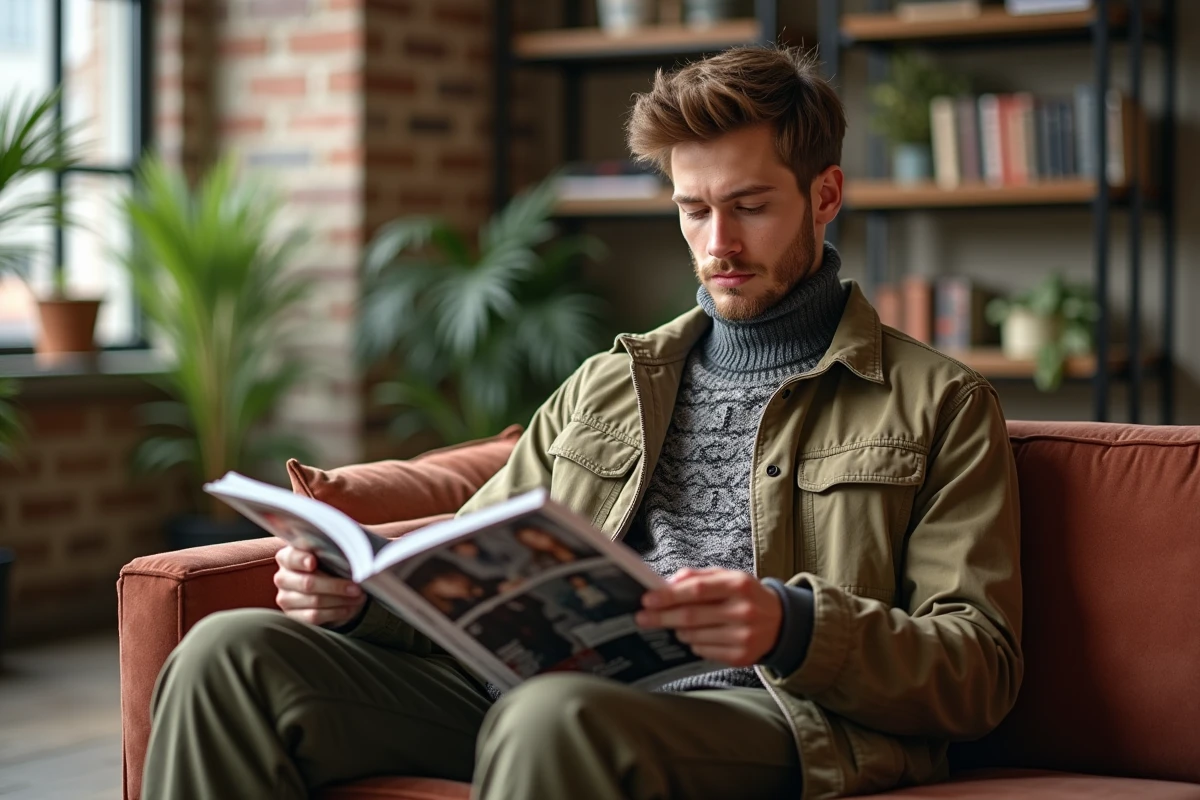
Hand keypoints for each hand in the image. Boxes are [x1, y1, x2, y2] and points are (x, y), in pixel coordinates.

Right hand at [274, 545, 365, 627]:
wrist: (325, 588)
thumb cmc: (328, 565)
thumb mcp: (328, 554)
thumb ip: (332, 550)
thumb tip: (351, 550)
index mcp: (287, 557)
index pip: (291, 557)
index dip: (301, 560)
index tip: (313, 562)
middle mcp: (282, 577)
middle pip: (307, 583)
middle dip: (335, 586)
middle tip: (356, 587)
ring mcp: (285, 598)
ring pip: (314, 601)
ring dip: (340, 600)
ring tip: (358, 597)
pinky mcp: (293, 615)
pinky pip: (314, 616)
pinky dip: (335, 612)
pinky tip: (349, 608)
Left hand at [635, 567, 781, 666]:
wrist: (782, 623)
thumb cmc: (747, 596)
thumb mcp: (729, 577)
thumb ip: (699, 576)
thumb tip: (670, 582)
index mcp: (739, 585)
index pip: (698, 590)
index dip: (670, 596)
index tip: (648, 599)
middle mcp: (743, 611)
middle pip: (692, 616)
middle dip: (662, 617)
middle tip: (642, 617)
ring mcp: (744, 636)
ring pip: (695, 636)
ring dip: (677, 630)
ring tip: (672, 625)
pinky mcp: (742, 657)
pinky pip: (704, 651)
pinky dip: (692, 643)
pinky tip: (694, 636)